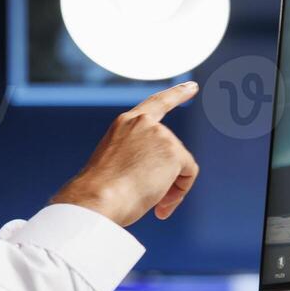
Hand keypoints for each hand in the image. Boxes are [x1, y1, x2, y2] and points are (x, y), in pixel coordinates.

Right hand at [49, 82, 200, 227]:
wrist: (96, 200)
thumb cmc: (100, 195)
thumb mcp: (117, 168)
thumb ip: (140, 161)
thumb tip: (162, 182)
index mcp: (124, 124)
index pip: (155, 104)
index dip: (177, 94)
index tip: (192, 86)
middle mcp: (143, 123)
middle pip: (172, 151)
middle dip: (167, 177)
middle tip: (154, 202)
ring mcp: (159, 134)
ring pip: (180, 166)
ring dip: (170, 188)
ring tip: (151, 204)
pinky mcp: (173, 151)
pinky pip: (189, 174)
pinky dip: (179, 192)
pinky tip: (160, 202)